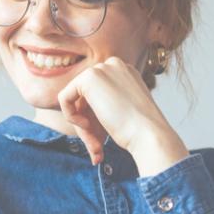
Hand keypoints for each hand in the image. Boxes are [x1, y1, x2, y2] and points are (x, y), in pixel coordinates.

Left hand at [57, 57, 188, 175]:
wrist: (148, 134)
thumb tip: (79, 115)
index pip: (96, 94)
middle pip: (84, 96)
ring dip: (82, 127)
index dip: (95, 120)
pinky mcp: (89, 77)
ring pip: (75, 100)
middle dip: (88, 125)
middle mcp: (114, 65)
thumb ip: (104, 107)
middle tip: (97, 148)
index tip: (103, 140)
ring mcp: (102, 68)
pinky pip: (64, 98)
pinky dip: (71, 117)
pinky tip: (87, 126)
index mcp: (124, 73)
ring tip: (96, 145)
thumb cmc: (139, 131)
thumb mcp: (121, 113)